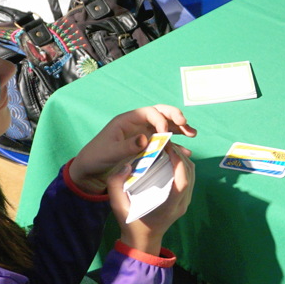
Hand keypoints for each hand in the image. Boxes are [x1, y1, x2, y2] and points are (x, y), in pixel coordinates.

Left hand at [69, 105, 196, 195]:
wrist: (92, 171)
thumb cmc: (97, 157)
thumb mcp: (110, 152)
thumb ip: (127, 146)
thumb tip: (145, 138)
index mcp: (128, 120)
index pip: (149, 112)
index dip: (160, 119)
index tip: (164, 132)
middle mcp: (138, 125)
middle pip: (161, 114)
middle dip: (175, 117)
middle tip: (186, 124)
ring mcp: (144, 135)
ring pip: (166, 126)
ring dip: (179, 129)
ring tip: (192, 134)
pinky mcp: (147, 147)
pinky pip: (164, 143)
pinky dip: (176, 145)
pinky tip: (186, 151)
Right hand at [115, 143, 194, 254]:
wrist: (143, 241)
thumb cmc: (131, 223)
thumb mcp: (117, 206)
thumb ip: (115, 185)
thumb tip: (127, 165)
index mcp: (168, 207)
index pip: (182, 181)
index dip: (179, 161)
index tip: (168, 147)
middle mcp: (181, 205)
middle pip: (190, 175)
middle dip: (180, 155)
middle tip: (166, 143)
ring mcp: (185, 203)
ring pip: (192, 175)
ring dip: (182, 159)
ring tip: (168, 149)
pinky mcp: (184, 201)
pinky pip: (189, 179)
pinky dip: (182, 166)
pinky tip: (169, 160)